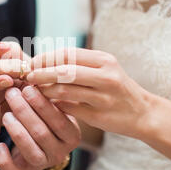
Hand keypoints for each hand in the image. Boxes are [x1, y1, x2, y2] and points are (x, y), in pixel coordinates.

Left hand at [0, 85, 80, 169]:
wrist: (44, 144)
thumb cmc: (48, 117)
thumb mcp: (53, 104)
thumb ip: (45, 90)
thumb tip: (29, 71)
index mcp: (72, 135)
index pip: (59, 121)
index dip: (42, 104)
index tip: (28, 87)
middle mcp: (60, 152)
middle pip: (42, 133)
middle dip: (24, 112)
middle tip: (11, 94)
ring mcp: (43, 164)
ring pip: (29, 151)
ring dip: (16, 131)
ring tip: (5, 114)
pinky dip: (4, 160)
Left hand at [27, 48, 152, 138]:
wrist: (142, 113)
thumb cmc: (115, 88)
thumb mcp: (102, 69)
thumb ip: (78, 64)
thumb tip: (43, 61)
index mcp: (104, 60)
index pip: (68, 54)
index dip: (47, 57)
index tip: (32, 62)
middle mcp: (106, 76)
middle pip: (65, 70)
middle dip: (42, 73)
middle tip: (28, 76)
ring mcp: (104, 97)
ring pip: (65, 90)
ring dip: (46, 90)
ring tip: (35, 90)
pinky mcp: (99, 115)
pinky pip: (69, 108)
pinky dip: (55, 105)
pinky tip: (48, 104)